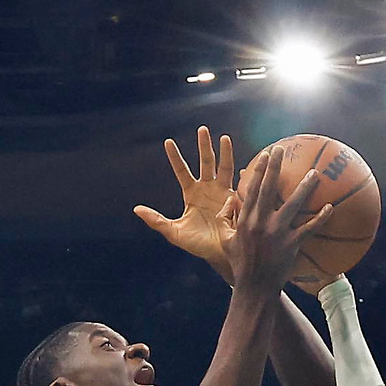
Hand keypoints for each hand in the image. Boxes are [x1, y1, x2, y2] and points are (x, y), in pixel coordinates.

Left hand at [135, 127, 235, 278]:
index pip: (181, 171)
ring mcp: (223, 193)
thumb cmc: (197, 245)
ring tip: (224, 138)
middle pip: (205, 162)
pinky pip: (239, 184)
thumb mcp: (174, 233)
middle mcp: (207, 189)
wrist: (219, 255)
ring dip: (224, 152)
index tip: (168, 142)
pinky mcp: (237, 200)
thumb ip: (156, 220)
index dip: (175, 157)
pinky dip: (243, 174)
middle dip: (204, 146)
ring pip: (223, 167)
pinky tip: (248, 164)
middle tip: (203, 129)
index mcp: (191, 193)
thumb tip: (137, 209)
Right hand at [220, 146, 331, 296]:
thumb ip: (226, 220)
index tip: (266, 155)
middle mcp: (261, 222)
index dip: (259, 169)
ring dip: (305, 187)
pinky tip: (330, 207)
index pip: (252, 188)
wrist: (254, 287)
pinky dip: (320, 218)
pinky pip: (309, 228)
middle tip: (283, 149)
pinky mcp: (291, 244)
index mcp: (246, 219)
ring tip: (315, 173)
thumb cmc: (240, 265)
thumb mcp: (226, 241)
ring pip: (293, 204)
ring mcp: (277, 233)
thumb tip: (229, 201)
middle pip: (270, 188)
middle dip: (276, 167)